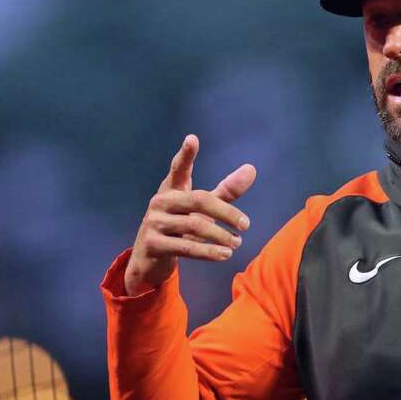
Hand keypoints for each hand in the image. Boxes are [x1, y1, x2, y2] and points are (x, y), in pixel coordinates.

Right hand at [124, 134, 255, 296]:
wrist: (148, 260)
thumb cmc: (180, 227)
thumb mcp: (202, 209)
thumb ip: (226, 191)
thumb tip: (251, 169)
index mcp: (172, 189)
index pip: (179, 168)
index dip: (186, 155)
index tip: (192, 139)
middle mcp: (161, 202)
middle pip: (200, 200)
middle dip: (226, 213)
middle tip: (246, 225)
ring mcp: (154, 222)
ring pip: (196, 225)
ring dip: (221, 236)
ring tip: (237, 243)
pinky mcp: (153, 244)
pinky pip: (187, 247)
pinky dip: (209, 252)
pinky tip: (225, 255)